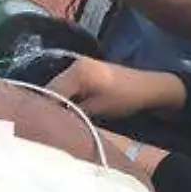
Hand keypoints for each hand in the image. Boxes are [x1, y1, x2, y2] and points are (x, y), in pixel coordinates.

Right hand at [47, 57, 184, 119]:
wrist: (147, 87)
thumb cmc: (124, 99)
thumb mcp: (97, 110)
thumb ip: (73, 112)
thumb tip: (53, 120)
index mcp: (77, 71)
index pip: (51, 92)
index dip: (46, 110)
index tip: (43, 127)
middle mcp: (74, 64)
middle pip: (52, 87)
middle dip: (50, 105)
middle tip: (47, 125)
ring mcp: (78, 64)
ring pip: (59, 86)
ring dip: (58, 101)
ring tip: (56, 119)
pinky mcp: (84, 69)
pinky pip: (68, 83)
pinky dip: (66, 96)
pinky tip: (68, 109)